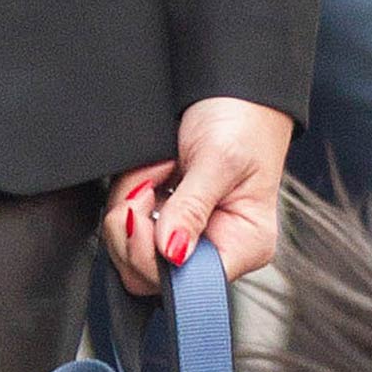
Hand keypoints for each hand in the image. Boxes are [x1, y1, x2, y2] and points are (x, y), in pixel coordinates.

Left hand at [101, 97, 292, 294]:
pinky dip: (129, 196)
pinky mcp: (167, 216)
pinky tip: (149, 173)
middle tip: (145, 184)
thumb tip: (171, 253)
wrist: (233, 87)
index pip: (188, 284)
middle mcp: (215, 247)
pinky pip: (130, 224)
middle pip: (151, 273)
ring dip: (129, 204)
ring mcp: (188, 233)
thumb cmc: (242, 120)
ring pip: (133, 249)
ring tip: (152, 171)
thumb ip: (192, 208)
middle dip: (133, 227)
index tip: (143, 214)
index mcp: (242, 245)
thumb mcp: (219, 160)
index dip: (153, 256)